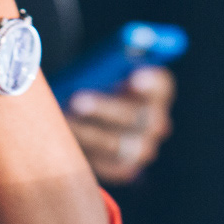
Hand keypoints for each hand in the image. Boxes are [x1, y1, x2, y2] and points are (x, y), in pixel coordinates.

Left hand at [65, 66, 175, 184]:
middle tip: (76, 100)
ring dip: (88, 133)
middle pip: (136, 116)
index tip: (132, 78)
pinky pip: (106, 165)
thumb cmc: (93, 84)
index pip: (160, 85)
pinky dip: (85, 153)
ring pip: (118, 144)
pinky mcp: (124, 168)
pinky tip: (67, 141)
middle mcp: (155, 121)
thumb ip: (104, 63)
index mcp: (155, 90)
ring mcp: (143, 148)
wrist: (84, 118)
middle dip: (104, 109)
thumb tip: (95, 55)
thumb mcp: (99, 67)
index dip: (149, 83)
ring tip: (63, 121)